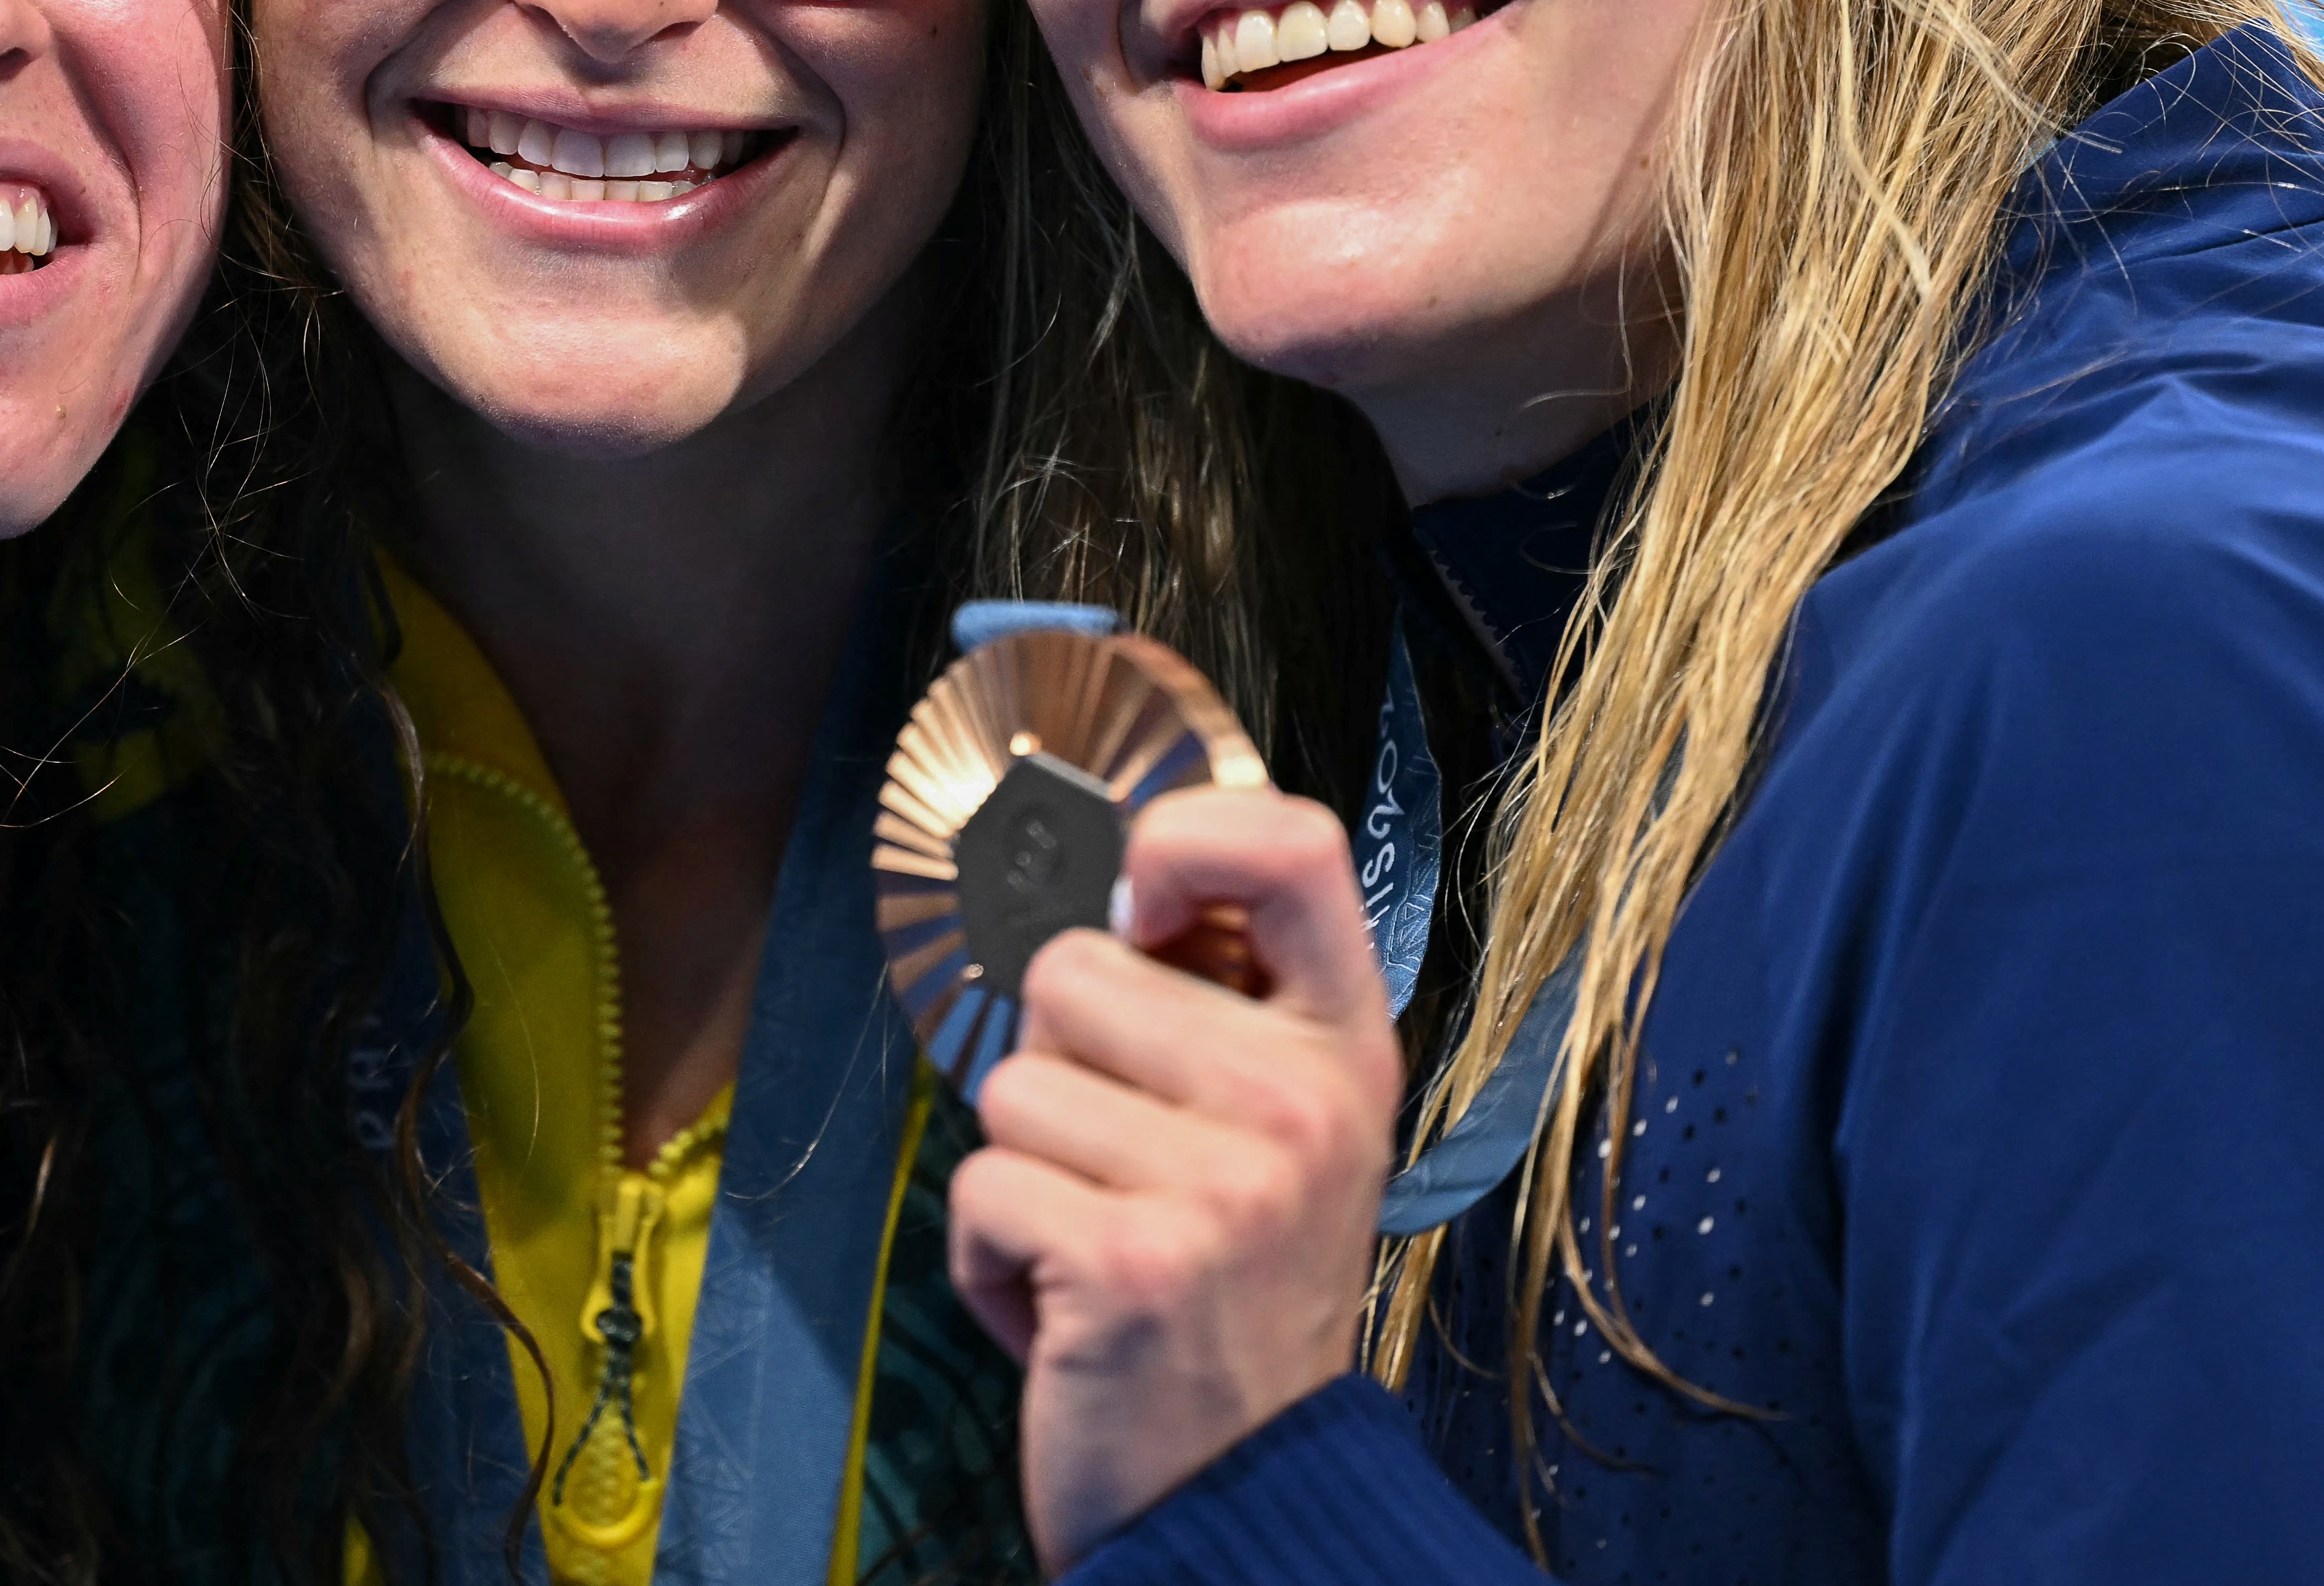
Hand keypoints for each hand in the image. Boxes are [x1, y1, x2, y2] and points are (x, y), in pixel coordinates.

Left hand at [945, 784, 1403, 1569]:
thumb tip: (1105, 875)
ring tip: (1100, 1240)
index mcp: (1343, 1048)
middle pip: (1073, 968)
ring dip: (1024, 1171)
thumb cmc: (1230, 1293)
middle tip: (1125, 1169)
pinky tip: (1065, 1303)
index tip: (1139, 900)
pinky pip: (981, 1184)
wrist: (1248, 1489)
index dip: (1184, 834)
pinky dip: (990, 1253)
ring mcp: (1227, 1186)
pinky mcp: (1133, 1262)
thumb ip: (1211, 1001)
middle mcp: (1302, 1106)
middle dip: (1059, 1068)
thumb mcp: (1273, 1130)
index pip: (1291, 846)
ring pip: (1011, 1083)